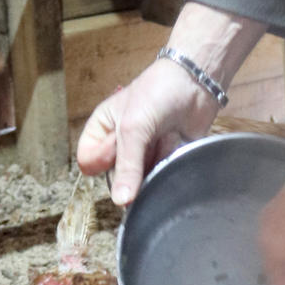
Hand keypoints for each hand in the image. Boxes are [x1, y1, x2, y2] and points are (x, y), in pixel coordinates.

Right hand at [76, 57, 215, 204]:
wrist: (197, 83)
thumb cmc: (158, 92)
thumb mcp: (133, 127)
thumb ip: (126, 166)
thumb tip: (121, 201)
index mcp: (101, 129)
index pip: (88, 163)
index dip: (103, 160)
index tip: (117, 147)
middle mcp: (120, 144)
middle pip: (116, 176)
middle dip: (134, 163)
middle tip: (146, 140)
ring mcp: (143, 152)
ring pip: (140, 179)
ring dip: (153, 162)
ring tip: (163, 137)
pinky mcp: (165, 158)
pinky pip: (161, 176)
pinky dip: (168, 163)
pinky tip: (174, 142)